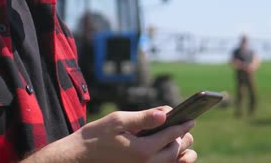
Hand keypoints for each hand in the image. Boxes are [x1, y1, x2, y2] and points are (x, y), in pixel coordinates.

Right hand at [22, 106, 196, 162]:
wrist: (79, 156)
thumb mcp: (119, 120)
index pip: (171, 136)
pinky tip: (171, 151)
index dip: (183, 125)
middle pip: (175, 151)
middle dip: (183, 137)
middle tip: (187, 126)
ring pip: (170, 162)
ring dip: (179, 151)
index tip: (191, 118)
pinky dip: (170, 160)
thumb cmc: (97, 135)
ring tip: (182, 139)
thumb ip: (144, 118)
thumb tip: (165, 113)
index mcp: (142, 150)